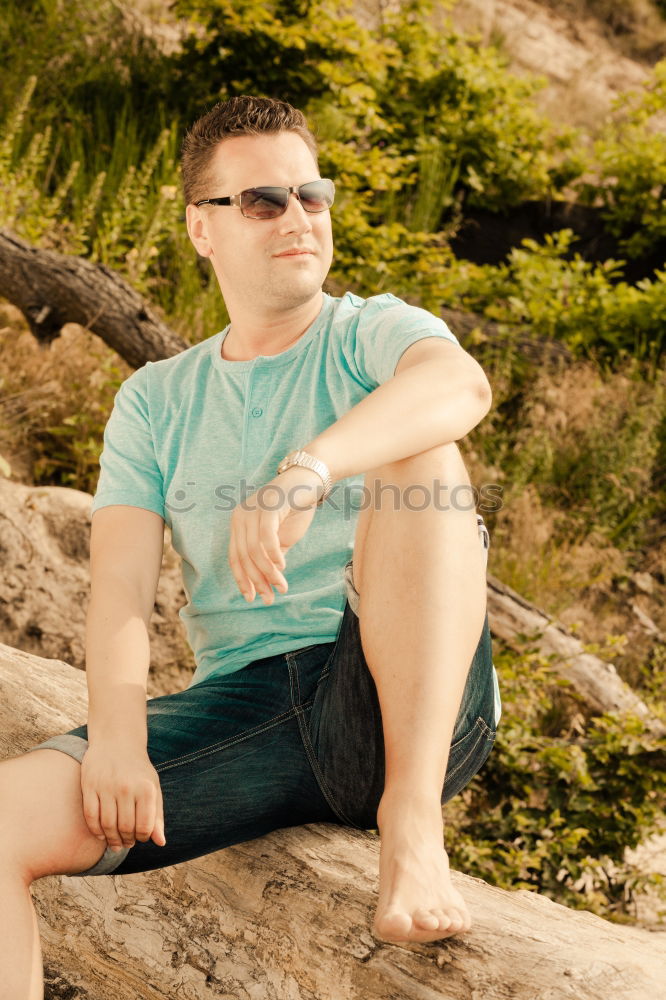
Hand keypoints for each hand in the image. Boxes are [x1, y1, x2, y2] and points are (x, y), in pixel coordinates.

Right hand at [80, 743, 165, 851]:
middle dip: (126, 841)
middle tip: (126, 843)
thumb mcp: (153, 788)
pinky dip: (96, 830)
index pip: (144, 827)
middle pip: (124, 828)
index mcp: (146, 788)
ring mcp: (106, 786)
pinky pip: (91, 816)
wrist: (116, 742)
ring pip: (107, 825)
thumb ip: (157, 816)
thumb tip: (160, 843)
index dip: (141, 838)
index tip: (139, 838)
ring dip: (111, 839)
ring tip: (115, 842)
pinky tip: (101, 834)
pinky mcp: (89, 785)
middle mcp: (127, 787)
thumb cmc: (138, 770)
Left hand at [228, 466, 321, 604]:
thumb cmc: (295, 508)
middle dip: (257, 581)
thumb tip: (266, 582)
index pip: (235, 558)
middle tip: (270, 598)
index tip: (252, 598)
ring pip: (255, 551)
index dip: (242, 580)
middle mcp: (240, 517)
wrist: (310, 481)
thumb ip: (270, 556)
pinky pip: (266, 536)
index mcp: (239, 524)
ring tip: (281, 587)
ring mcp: (252, 510)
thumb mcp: (281, 538)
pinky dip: (273, 554)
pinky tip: (281, 567)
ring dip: (268, 573)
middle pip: (244, 557)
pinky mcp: (267, 506)